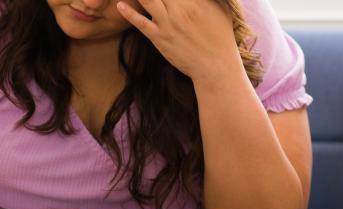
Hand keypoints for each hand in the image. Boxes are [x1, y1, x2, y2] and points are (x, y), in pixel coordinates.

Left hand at [117, 0, 243, 82]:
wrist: (216, 67)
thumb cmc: (222, 37)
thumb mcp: (221, 8)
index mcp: (195, 0)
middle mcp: (180, 8)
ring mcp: (168, 23)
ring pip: (147, 0)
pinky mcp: (160, 38)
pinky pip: (141, 23)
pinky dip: (129, 13)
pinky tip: (120, 5)